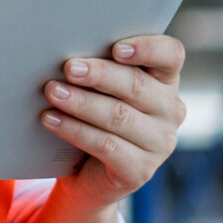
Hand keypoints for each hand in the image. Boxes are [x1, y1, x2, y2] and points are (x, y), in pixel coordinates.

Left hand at [39, 34, 185, 210]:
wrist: (88, 175)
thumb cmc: (95, 118)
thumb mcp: (103, 90)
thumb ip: (100, 69)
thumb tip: (71, 54)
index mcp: (165, 81)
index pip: (170, 55)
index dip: (148, 48)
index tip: (117, 48)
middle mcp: (170, 111)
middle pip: (137, 85)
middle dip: (100, 75)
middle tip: (69, 67)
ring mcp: (160, 144)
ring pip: (119, 116)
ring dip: (82, 102)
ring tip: (53, 92)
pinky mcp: (140, 170)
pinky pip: (106, 145)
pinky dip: (75, 130)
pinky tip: (52, 120)